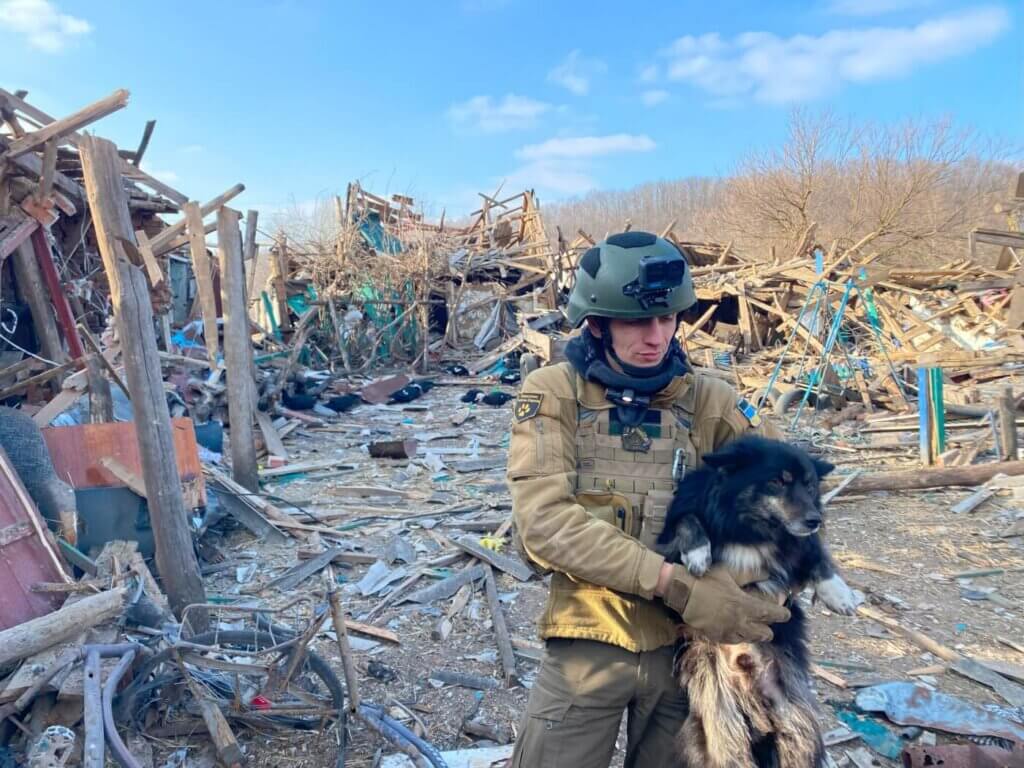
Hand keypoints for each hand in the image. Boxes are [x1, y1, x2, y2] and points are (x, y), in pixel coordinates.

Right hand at [660, 564, 790, 643]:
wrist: (684, 593)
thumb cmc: (707, 580)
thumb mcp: (730, 572)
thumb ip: (750, 574)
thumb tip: (767, 572)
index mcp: (747, 605)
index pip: (773, 614)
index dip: (782, 614)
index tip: (785, 613)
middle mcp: (741, 622)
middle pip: (765, 634)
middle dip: (768, 627)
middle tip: (764, 619)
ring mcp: (729, 632)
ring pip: (751, 639)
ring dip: (754, 633)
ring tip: (750, 625)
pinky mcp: (718, 637)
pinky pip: (734, 641)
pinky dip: (737, 635)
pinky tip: (734, 628)